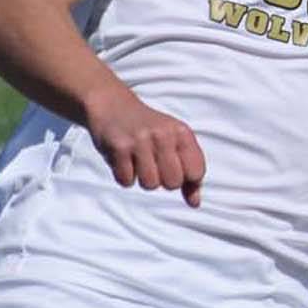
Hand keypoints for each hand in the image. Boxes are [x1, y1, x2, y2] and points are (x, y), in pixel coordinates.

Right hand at [84, 79, 206, 205]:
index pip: (196, 172)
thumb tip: (195, 203)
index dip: (185, 178)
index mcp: (181, 132)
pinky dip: (124, 176)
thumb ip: (188, 173)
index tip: (173, 167)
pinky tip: (123, 159)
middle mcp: (163, 134)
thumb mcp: (174, 142)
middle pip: (173, 183)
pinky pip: (126, 181)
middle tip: (152, 164)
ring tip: (137, 161)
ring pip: (150, 184)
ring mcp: (140, 140)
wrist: (112, 104)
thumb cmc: (148, 130)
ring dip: (142, 179)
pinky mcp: (119, 146)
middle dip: (162, 180)